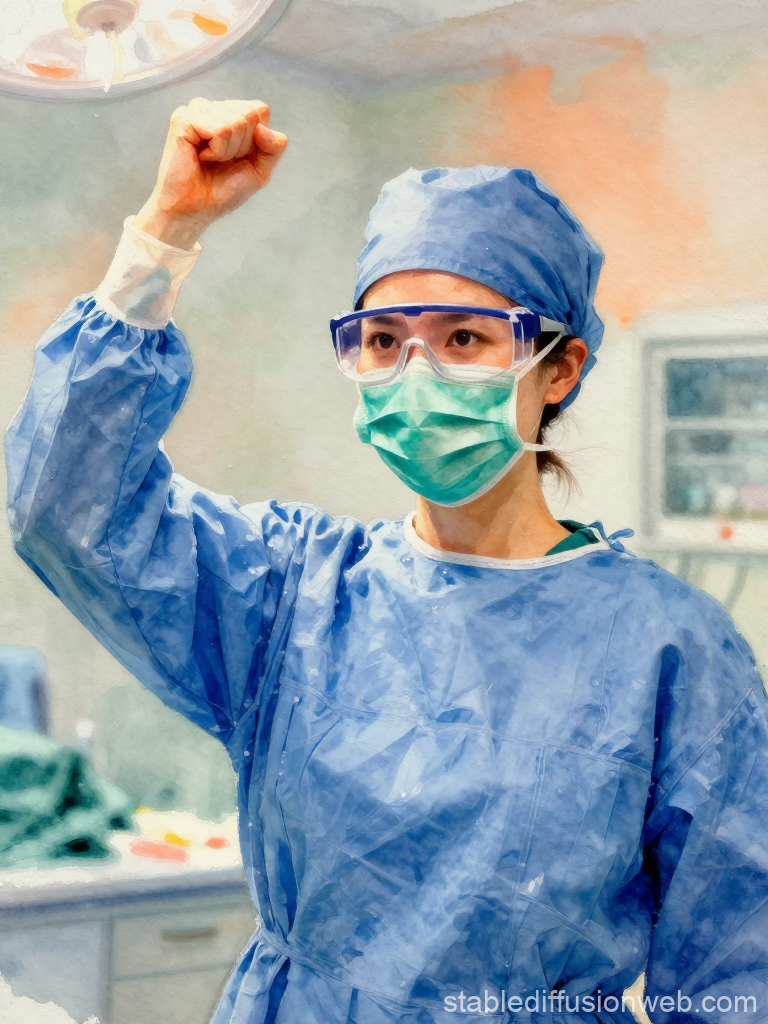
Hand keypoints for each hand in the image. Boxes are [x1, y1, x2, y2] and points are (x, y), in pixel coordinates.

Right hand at [134, 98, 287, 248]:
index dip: (257, 140)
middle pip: (250, 114)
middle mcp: (212, 107)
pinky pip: (220, 130)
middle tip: (221, 161)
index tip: (237, 158)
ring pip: (237, 121)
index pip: (260, 110)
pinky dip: (217, 151)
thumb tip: (263, 129)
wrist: (197, 210)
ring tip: (210, 160)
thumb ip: (274, 147)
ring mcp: (197, 110)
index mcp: (228, 113)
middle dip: (243, 146)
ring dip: (229, 151)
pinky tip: (201, 158)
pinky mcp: (183, 119)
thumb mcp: (260, 170)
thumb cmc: (222, 191)